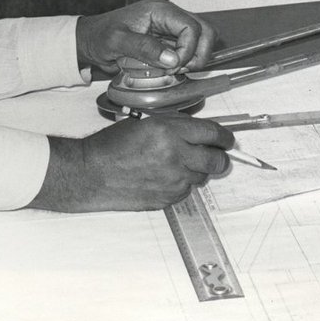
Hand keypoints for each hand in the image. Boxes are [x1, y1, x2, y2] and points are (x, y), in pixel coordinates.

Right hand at [27, 115, 234, 211]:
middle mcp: (175, 155)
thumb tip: (199, 130)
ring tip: (177, 164)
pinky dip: (181, 184)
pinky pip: (186, 191)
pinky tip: (163, 177)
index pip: (212, 133)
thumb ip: (174, 125)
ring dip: (196, 170)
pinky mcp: (167, 198)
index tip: (228, 140)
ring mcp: (173, 180)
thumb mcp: (144, 122)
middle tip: (215, 155)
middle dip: (219, 157)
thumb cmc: (111, 146)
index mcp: (169, 131)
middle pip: (216, 160)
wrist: (91, 173)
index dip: (225, 137)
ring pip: (201, 177)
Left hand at [76, 0, 217, 73]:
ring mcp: (169, 27)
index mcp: (159, 10)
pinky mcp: (167, 39)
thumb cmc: (100, 36)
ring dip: (194, 58)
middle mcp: (168, 15)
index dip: (189, 49)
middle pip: (204, 30)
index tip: (174, 66)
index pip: (191, 26)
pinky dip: (185, 61)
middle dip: (199, 53)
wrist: (90, 40)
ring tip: (175, 70)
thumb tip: (172, 58)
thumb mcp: (117, 42)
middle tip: (181, 69)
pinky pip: (188, 49)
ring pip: (201, 39)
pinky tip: (170, 69)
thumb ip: (144, 48)